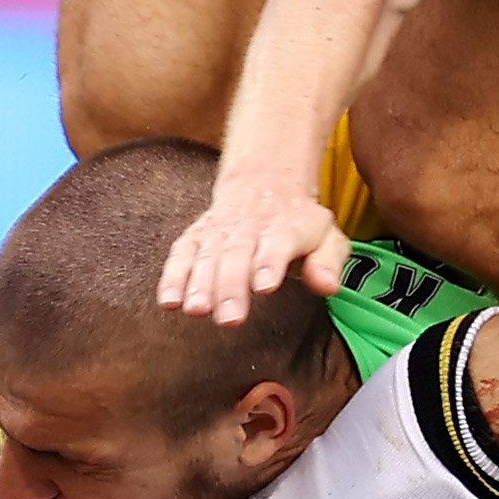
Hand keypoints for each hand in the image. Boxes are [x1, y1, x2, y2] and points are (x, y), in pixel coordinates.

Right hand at [154, 158, 345, 326]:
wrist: (265, 181)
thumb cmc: (299, 222)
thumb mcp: (327, 235)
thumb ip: (329, 261)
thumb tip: (327, 285)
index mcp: (287, 227)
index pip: (278, 243)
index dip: (270, 263)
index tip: (265, 286)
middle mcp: (250, 227)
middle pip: (238, 255)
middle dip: (231, 286)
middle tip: (229, 318)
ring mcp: (220, 230)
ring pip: (208, 255)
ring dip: (199, 283)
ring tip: (195, 310)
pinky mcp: (197, 236)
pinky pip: (182, 253)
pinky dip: (173, 276)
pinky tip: (168, 302)